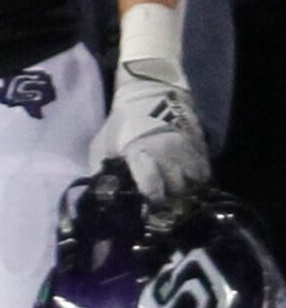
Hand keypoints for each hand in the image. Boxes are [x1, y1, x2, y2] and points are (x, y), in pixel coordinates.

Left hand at [90, 57, 209, 214]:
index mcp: (142, 155)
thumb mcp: (102, 145)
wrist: (150, 97)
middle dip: (170, 201)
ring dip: (186, 193)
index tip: (147, 210)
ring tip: (176, 196)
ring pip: (195, 184)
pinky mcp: (201, 148)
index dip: (150, 203)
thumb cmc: (122, 124)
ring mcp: (188, 151)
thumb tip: (102, 194)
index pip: (152, 188)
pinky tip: (189, 184)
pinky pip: (206, 173)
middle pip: (176, 191)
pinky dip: (198, 181)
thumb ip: (101, 169)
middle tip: (162, 206)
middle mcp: (169, 155)